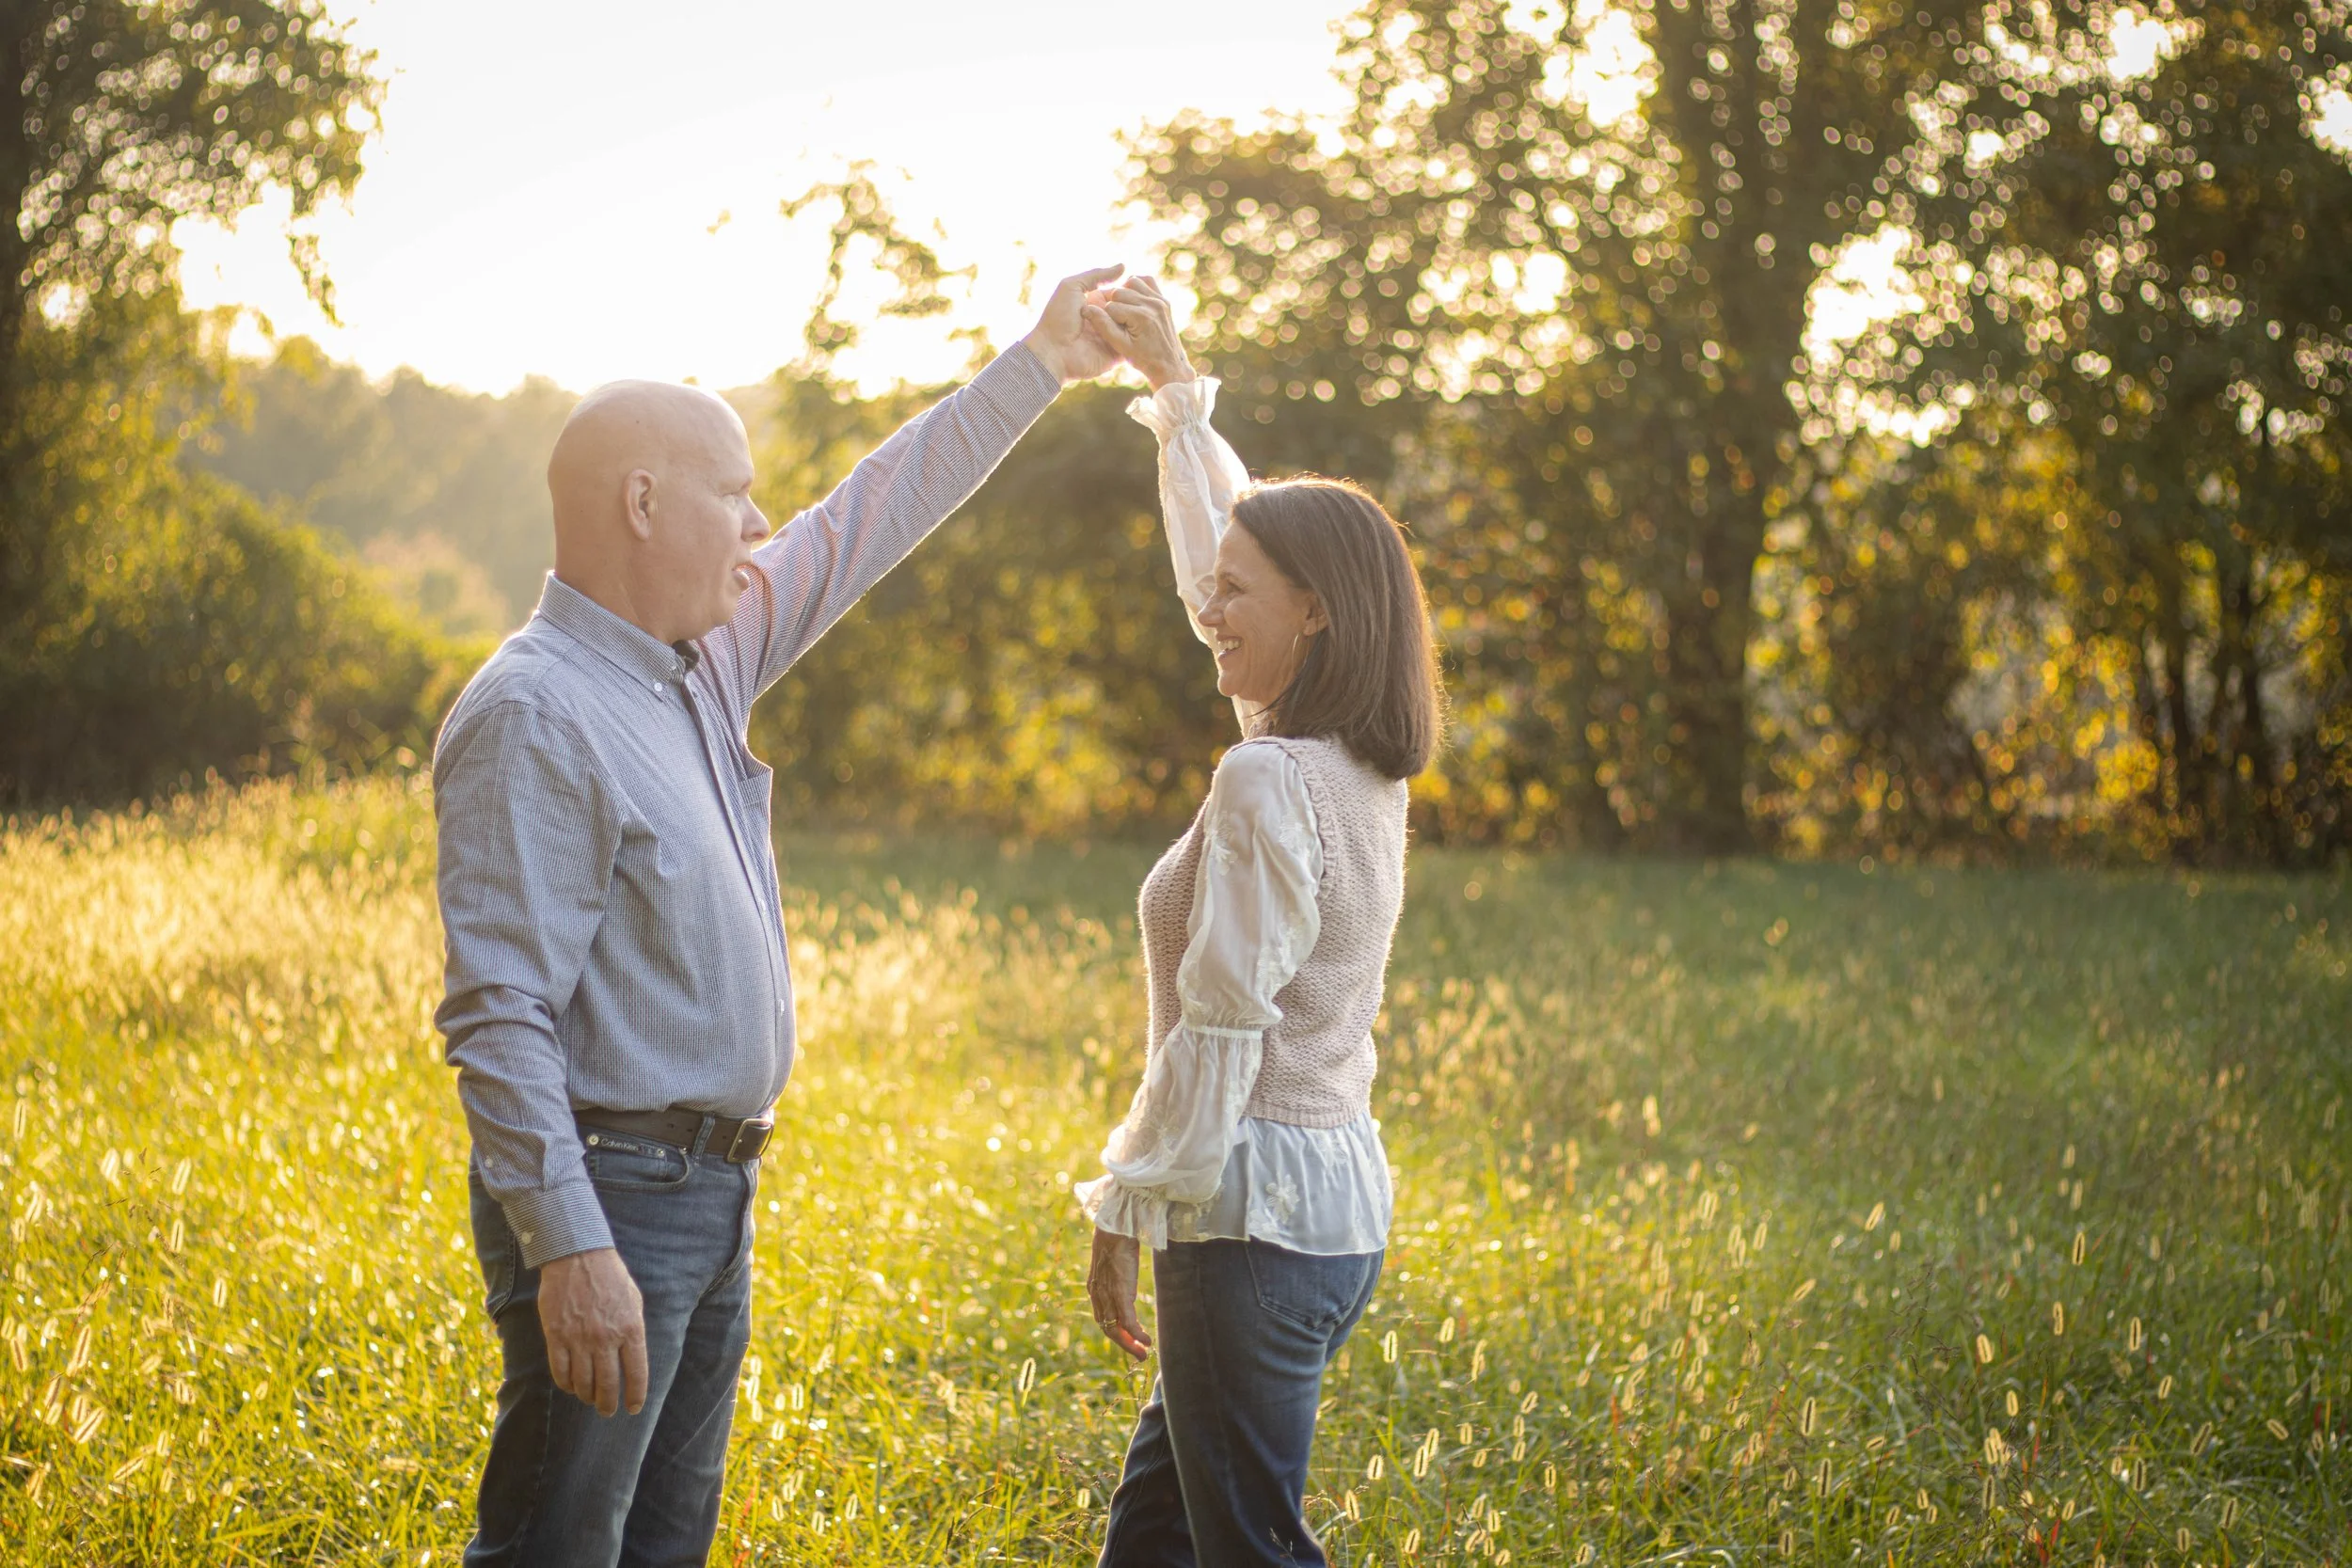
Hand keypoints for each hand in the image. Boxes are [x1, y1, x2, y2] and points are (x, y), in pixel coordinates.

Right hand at [539, 1246, 647, 1416]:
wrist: (578, 1256)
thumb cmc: (610, 1277)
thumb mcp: (634, 1301)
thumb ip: (633, 1330)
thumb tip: (632, 1358)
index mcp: (630, 1329)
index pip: (637, 1374)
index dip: (635, 1396)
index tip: (633, 1408)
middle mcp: (606, 1338)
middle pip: (608, 1385)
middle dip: (608, 1404)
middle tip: (607, 1411)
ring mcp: (579, 1339)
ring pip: (583, 1383)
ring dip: (587, 1396)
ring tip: (589, 1398)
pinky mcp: (556, 1336)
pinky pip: (560, 1371)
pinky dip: (566, 1384)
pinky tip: (570, 1386)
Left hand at [1022, 264, 1127, 383]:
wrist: (1053, 351)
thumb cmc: (1058, 317)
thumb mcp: (1072, 286)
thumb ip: (1096, 275)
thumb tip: (1123, 266)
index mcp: (1095, 303)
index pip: (1120, 293)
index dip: (1128, 289)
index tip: (1136, 284)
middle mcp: (1105, 320)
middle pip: (1129, 308)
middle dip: (1134, 303)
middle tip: (1139, 300)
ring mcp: (1112, 337)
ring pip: (1133, 324)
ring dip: (1134, 318)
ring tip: (1136, 314)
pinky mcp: (1116, 353)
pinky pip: (1132, 343)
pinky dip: (1135, 336)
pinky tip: (1139, 327)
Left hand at [1087, 1227, 1151, 1360]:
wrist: (1117, 1226)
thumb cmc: (1118, 1240)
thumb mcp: (1115, 1265)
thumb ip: (1117, 1280)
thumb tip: (1129, 1290)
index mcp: (1095, 1289)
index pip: (1103, 1319)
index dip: (1116, 1333)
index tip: (1129, 1342)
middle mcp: (1097, 1295)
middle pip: (1108, 1328)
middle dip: (1124, 1345)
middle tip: (1139, 1356)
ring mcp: (1108, 1295)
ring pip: (1116, 1329)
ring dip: (1131, 1344)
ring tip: (1144, 1353)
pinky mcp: (1120, 1291)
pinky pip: (1127, 1320)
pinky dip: (1136, 1334)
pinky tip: (1147, 1341)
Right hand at [1098, 275, 1195, 390]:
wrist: (1169, 364)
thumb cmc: (1143, 359)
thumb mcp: (1120, 345)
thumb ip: (1103, 326)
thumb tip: (1087, 308)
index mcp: (1141, 317)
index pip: (1110, 306)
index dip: (1106, 317)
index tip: (1110, 328)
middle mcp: (1152, 304)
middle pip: (1119, 291)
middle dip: (1112, 304)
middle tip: (1115, 320)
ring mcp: (1160, 300)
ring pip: (1131, 281)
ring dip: (1123, 293)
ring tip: (1122, 310)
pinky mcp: (1164, 299)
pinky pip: (1147, 280)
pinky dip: (1136, 286)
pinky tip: (1132, 299)